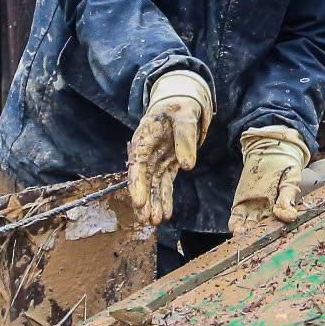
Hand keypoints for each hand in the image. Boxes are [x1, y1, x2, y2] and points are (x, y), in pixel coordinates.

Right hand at [126, 70, 210, 226]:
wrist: (181, 103)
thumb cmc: (181, 106)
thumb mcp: (185, 115)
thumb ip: (186, 138)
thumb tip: (188, 165)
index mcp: (145, 137)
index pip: (138, 163)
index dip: (136, 184)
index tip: (138, 202)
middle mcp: (147, 151)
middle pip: (143, 178)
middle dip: (144, 200)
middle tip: (146, 220)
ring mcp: (156, 159)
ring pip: (153, 185)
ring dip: (153, 203)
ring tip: (155, 222)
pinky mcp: (167, 164)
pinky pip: (164, 184)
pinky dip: (165, 198)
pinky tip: (165, 213)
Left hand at [229, 125, 310, 236]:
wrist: (272, 151)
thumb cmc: (286, 167)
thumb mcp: (290, 181)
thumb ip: (287, 198)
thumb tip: (290, 217)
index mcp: (281, 211)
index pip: (277, 228)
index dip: (273, 237)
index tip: (270, 242)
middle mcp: (266, 214)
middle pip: (261, 231)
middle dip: (256, 239)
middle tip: (253, 244)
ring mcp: (252, 209)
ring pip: (248, 226)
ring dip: (244, 233)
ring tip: (242, 236)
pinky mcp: (241, 203)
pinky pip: (237, 216)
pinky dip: (236, 223)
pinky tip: (235, 228)